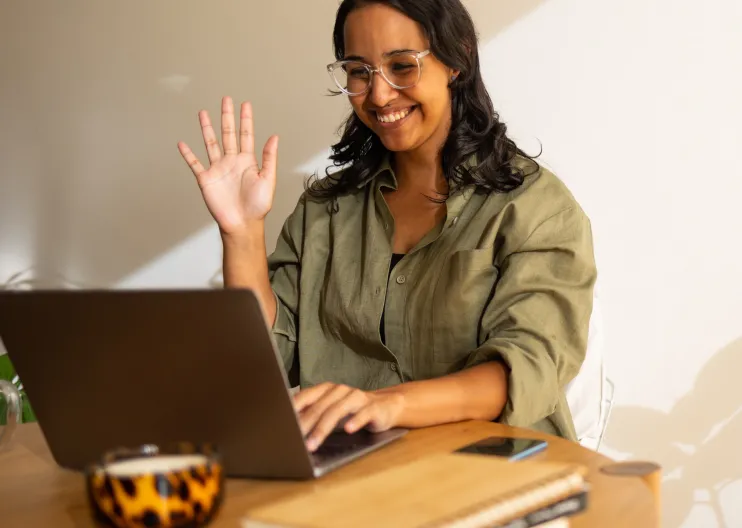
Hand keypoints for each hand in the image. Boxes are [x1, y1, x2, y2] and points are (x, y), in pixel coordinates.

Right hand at [177, 96, 277, 235]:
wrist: (242, 223)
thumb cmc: (258, 206)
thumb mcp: (268, 179)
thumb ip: (269, 158)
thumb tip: (274, 137)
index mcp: (247, 161)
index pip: (246, 135)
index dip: (245, 120)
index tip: (245, 104)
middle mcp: (231, 162)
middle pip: (227, 134)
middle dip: (227, 117)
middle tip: (226, 99)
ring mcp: (218, 169)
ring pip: (211, 144)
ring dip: (207, 128)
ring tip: (202, 113)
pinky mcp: (206, 179)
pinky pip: (195, 164)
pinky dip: (188, 154)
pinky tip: (182, 143)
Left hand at [293, 383, 404, 451]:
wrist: (386, 406)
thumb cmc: (352, 411)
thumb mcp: (330, 411)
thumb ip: (312, 414)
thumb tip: (286, 427)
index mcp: (326, 390)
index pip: (305, 397)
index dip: (293, 410)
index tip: (281, 425)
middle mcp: (340, 390)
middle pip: (319, 407)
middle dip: (305, 426)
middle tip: (294, 441)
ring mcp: (357, 397)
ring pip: (337, 411)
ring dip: (323, 429)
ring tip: (313, 444)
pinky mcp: (373, 407)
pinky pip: (364, 414)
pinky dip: (356, 421)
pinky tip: (348, 430)